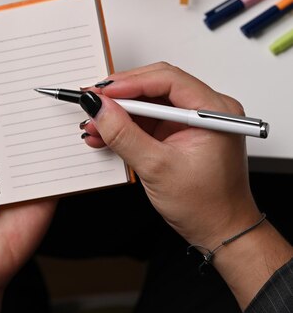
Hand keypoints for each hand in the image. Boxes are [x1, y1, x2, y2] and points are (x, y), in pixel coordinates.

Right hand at [80, 62, 291, 307]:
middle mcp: (206, 110)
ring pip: (148, 103)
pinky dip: (125, 125)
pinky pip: (147, 119)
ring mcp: (192, 121)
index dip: (130, 82)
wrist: (219, 231)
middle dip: (120, 95)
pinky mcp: (179, 132)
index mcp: (214, 111)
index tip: (101, 92)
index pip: (167, 80)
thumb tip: (100, 108)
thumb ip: (124, 134)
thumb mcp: (157, 168)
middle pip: (155, 86)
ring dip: (118, 112)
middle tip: (93, 102)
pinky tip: (104, 134)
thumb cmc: (207, 205)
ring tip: (94, 123)